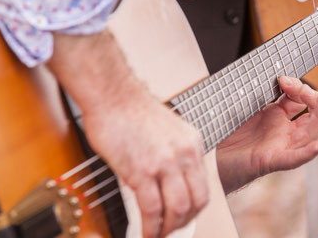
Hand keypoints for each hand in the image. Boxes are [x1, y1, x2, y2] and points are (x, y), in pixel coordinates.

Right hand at [84, 96, 208, 237]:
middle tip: (170, 230)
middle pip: (196, 201)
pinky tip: (144, 233)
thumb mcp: (168, 131)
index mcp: (192, 144)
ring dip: (167, 229)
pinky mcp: (142, 170)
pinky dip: (150, 228)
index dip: (194, 209)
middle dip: (183, 222)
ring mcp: (165, 162)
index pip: (204, 186)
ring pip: (177, 209)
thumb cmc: (131, 110)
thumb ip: (174, 156)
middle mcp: (185, 154)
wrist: (113, 95)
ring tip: (156, 234)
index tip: (183, 218)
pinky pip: (152, 209)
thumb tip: (169, 184)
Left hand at [216, 76, 317, 193]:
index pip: (301, 100)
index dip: (299, 87)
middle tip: (307, 90)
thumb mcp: (243, 106)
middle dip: (317, 99)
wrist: (206, 160)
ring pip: (310, 135)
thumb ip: (257, 92)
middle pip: (314, 116)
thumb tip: (269, 73)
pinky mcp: (269, 161)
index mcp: (276, 117)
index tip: (284, 79)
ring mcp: (279, 147)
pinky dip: (308, 153)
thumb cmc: (223, 135)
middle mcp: (283, 132)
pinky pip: (293, 159)